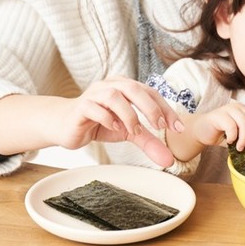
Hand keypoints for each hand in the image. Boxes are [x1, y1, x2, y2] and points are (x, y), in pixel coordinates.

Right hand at [0, 76, 183, 167]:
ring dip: (128, 114)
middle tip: (159, 126)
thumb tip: (169, 160)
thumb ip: (148, 141)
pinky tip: (115, 129)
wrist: (65, 125)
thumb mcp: (128, 132)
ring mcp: (94, 93)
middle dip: (150, 107)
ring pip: (114, 96)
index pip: (151, 92)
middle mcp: (111, 85)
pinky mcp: (80, 106)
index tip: (178, 128)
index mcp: (126, 86)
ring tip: (134, 131)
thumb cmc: (100, 123)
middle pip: (134, 88)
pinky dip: (108, 118)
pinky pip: (94, 108)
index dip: (166, 108)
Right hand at [172, 103, 244, 159]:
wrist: (201, 131)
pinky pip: (231, 126)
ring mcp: (228, 109)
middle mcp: (238, 107)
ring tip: (240, 148)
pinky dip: (232, 137)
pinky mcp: (219, 115)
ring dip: (244, 139)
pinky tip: (229, 141)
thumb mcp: (238, 134)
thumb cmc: (221, 133)